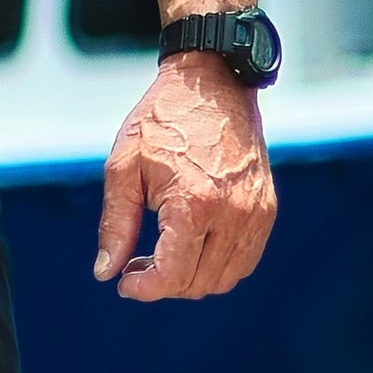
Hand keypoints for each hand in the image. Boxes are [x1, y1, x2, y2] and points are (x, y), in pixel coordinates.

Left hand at [93, 54, 274, 302]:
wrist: (213, 82)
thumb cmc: (163, 119)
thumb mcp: (124, 167)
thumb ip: (115, 224)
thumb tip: (106, 272)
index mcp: (195, 203)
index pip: (173, 276)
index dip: (144, 289)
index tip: (124, 282)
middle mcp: (233, 213)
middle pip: (198, 283)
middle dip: (163, 285)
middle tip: (137, 265)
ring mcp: (255, 212)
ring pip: (225, 278)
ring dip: (191, 279)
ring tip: (163, 257)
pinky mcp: (266, 207)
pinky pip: (245, 259)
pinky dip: (218, 266)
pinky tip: (192, 247)